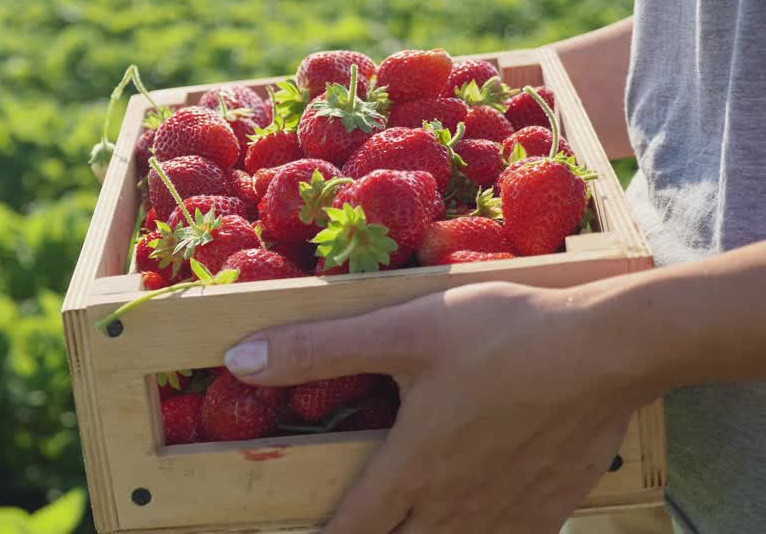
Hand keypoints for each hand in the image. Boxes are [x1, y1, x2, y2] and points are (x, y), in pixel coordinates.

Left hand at [223, 281, 659, 533]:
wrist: (606, 349)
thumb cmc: (499, 335)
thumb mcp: (400, 329)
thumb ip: (318, 349)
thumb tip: (237, 360)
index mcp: (411, 469)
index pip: (351, 531)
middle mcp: (452, 507)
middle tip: (359, 527)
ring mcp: (505, 515)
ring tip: (410, 524)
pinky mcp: (550, 510)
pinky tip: (477, 523)